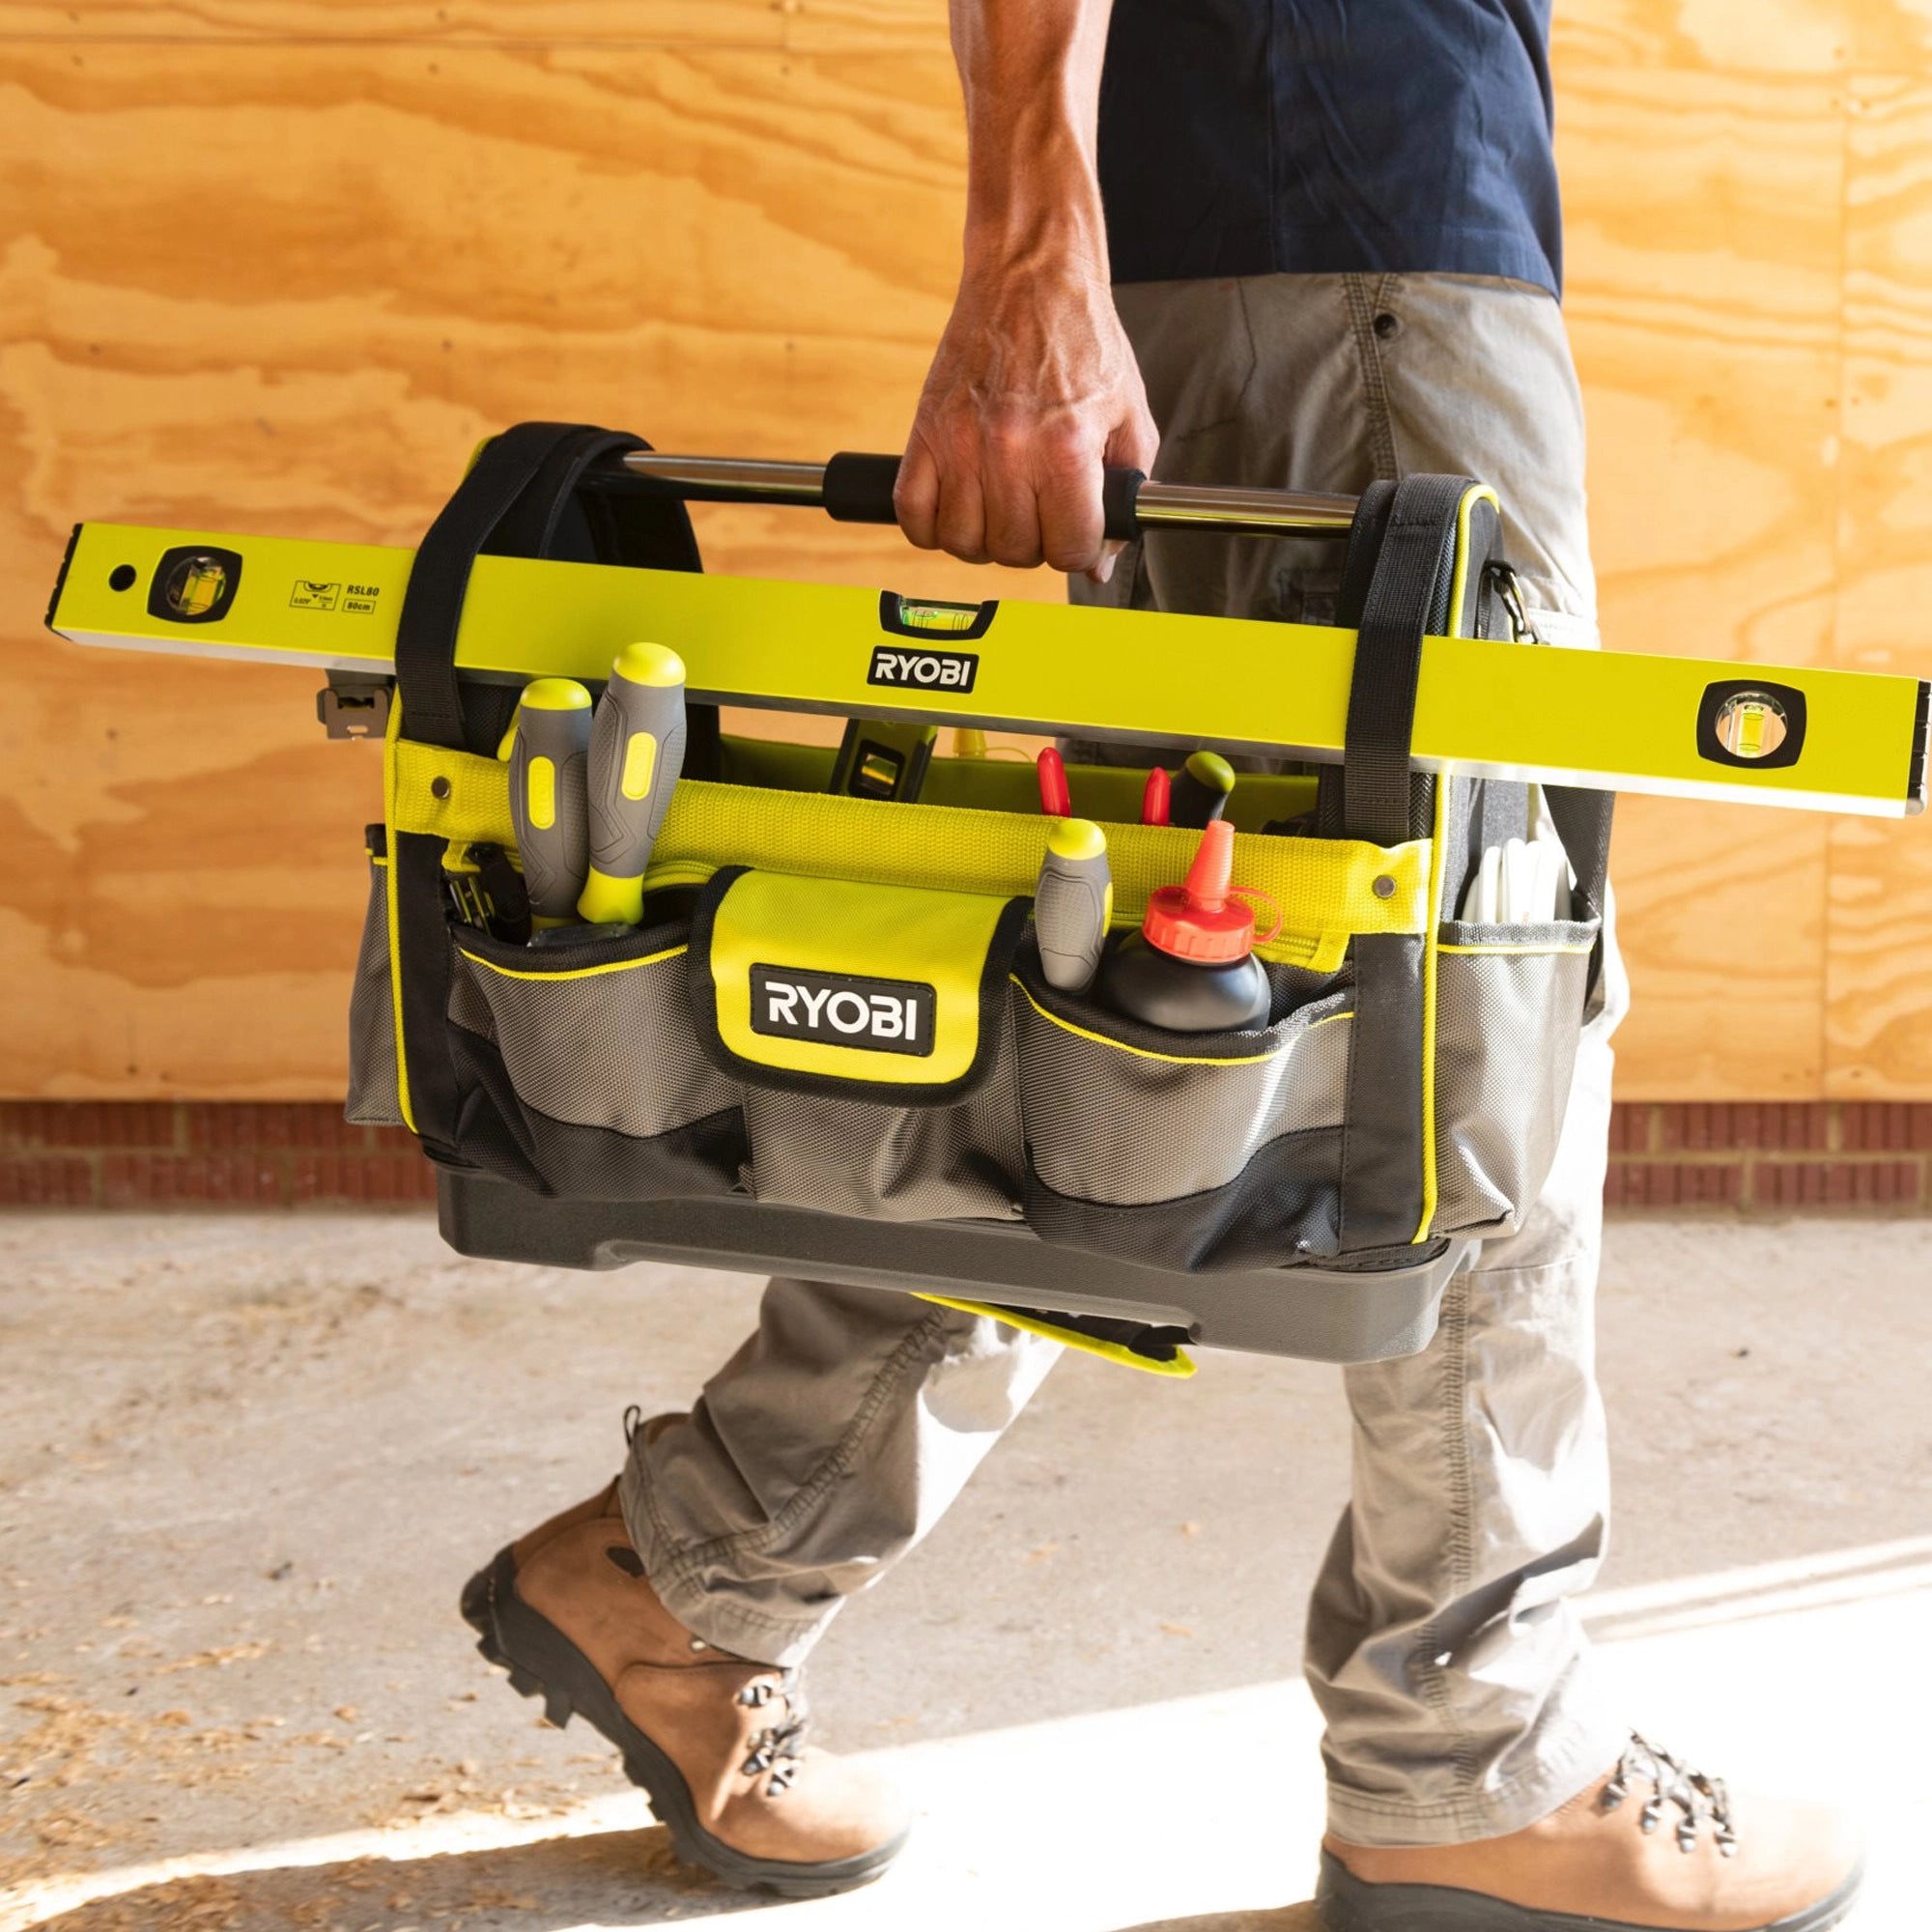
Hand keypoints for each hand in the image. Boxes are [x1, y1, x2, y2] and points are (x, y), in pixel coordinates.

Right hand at [895, 249, 1158, 582]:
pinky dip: (931, 525)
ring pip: (963, 542)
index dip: (1079, 550)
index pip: (1069, 550)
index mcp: (1066, 447)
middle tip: (1039, 513)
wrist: (1031, 276)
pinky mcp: (925, 430)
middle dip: (1033, 543)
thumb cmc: (1083, 343)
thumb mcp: (1129, 416)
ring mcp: (960, 441)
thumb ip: (1125, 496)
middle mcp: (1010, 448)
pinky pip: (913, 513)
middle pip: (1015, 551)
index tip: (1075, 532)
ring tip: (1000, 510)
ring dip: (983, 539)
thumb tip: (1102, 564)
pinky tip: (958, 505)